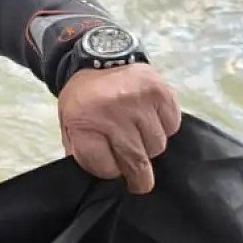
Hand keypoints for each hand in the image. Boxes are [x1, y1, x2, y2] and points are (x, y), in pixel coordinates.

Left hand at [59, 63, 180, 193]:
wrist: (99, 59)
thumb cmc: (84, 100)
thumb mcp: (70, 126)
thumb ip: (82, 154)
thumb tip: (105, 182)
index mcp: (84, 121)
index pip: (106, 167)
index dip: (109, 171)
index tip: (111, 167)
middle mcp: (113, 111)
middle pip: (135, 161)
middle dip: (138, 178)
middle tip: (140, 184)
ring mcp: (139, 101)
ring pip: (156, 146)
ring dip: (149, 147)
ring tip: (138, 135)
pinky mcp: (161, 92)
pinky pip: (171, 126)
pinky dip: (164, 128)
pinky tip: (150, 119)